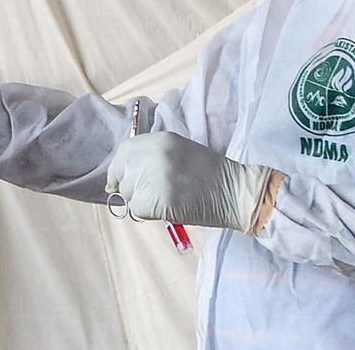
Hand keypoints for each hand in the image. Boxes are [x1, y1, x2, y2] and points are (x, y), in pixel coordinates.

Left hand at [105, 132, 275, 232]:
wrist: (236, 193)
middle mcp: (152, 155)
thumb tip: (122, 174)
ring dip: (139, 200)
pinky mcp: (156, 199)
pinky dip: (147, 213)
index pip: (123, 152)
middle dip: (128, 186)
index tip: (119, 180)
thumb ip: (151, 156)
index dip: (119, 168)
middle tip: (145, 195)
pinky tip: (166, 210)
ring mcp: (153, 177)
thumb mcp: (179, 152)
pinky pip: (136, 209)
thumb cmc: (210, 175)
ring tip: (164, 199)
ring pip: (127, 193)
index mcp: (158, 140)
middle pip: (121, 173)